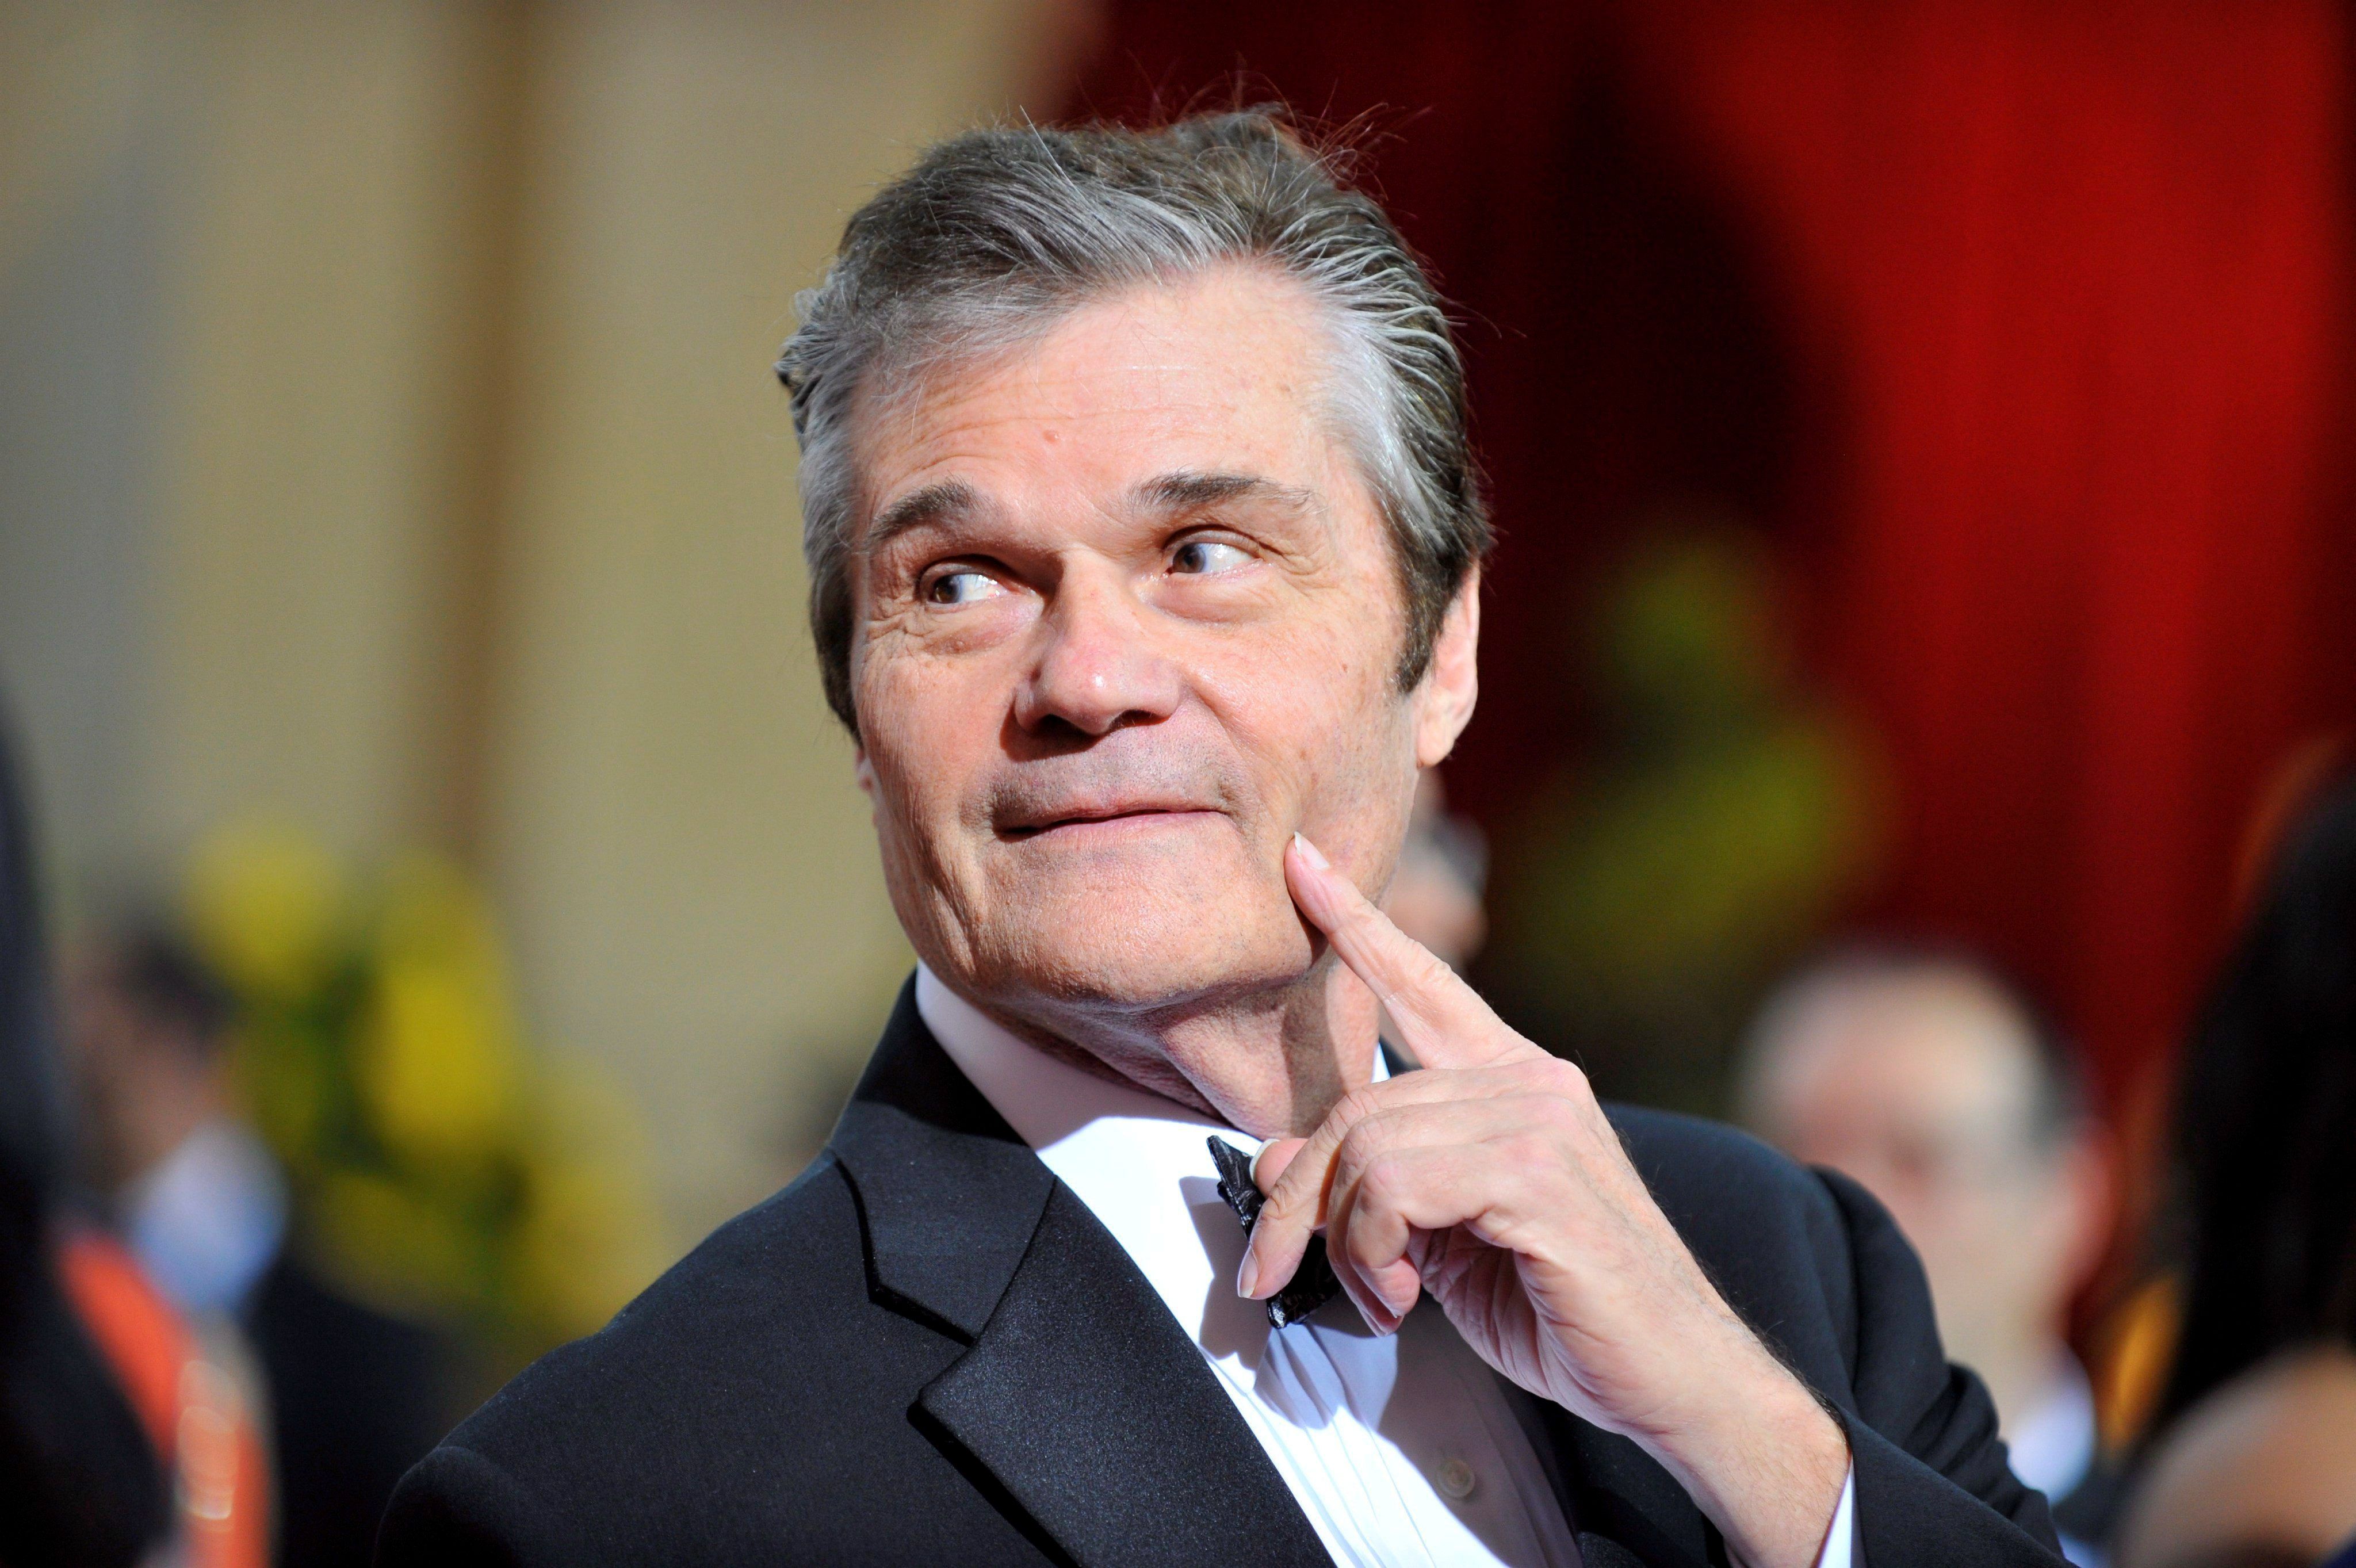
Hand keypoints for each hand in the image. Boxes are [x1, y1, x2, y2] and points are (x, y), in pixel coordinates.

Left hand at [1241, 832, 1849, 1567]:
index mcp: (1517, 1082)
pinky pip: (1393, 1187)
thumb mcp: (1446, 1244)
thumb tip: (1273, 1157)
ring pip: (1367, 1146)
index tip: (1301, 864)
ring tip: (1378, 1296)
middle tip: (1278, 1271)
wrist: (1680, 1383)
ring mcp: (1539, 1120)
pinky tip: (1403, 1295)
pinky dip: (1373, 1251)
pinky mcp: (1537, 1173)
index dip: (1357, 923)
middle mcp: (1531, 1081)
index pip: (1424, 983)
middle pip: (1357, 1106)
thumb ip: (1370, 1189)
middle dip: (1301, 1200)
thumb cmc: (1568, 1312)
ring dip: (1343, 1241)